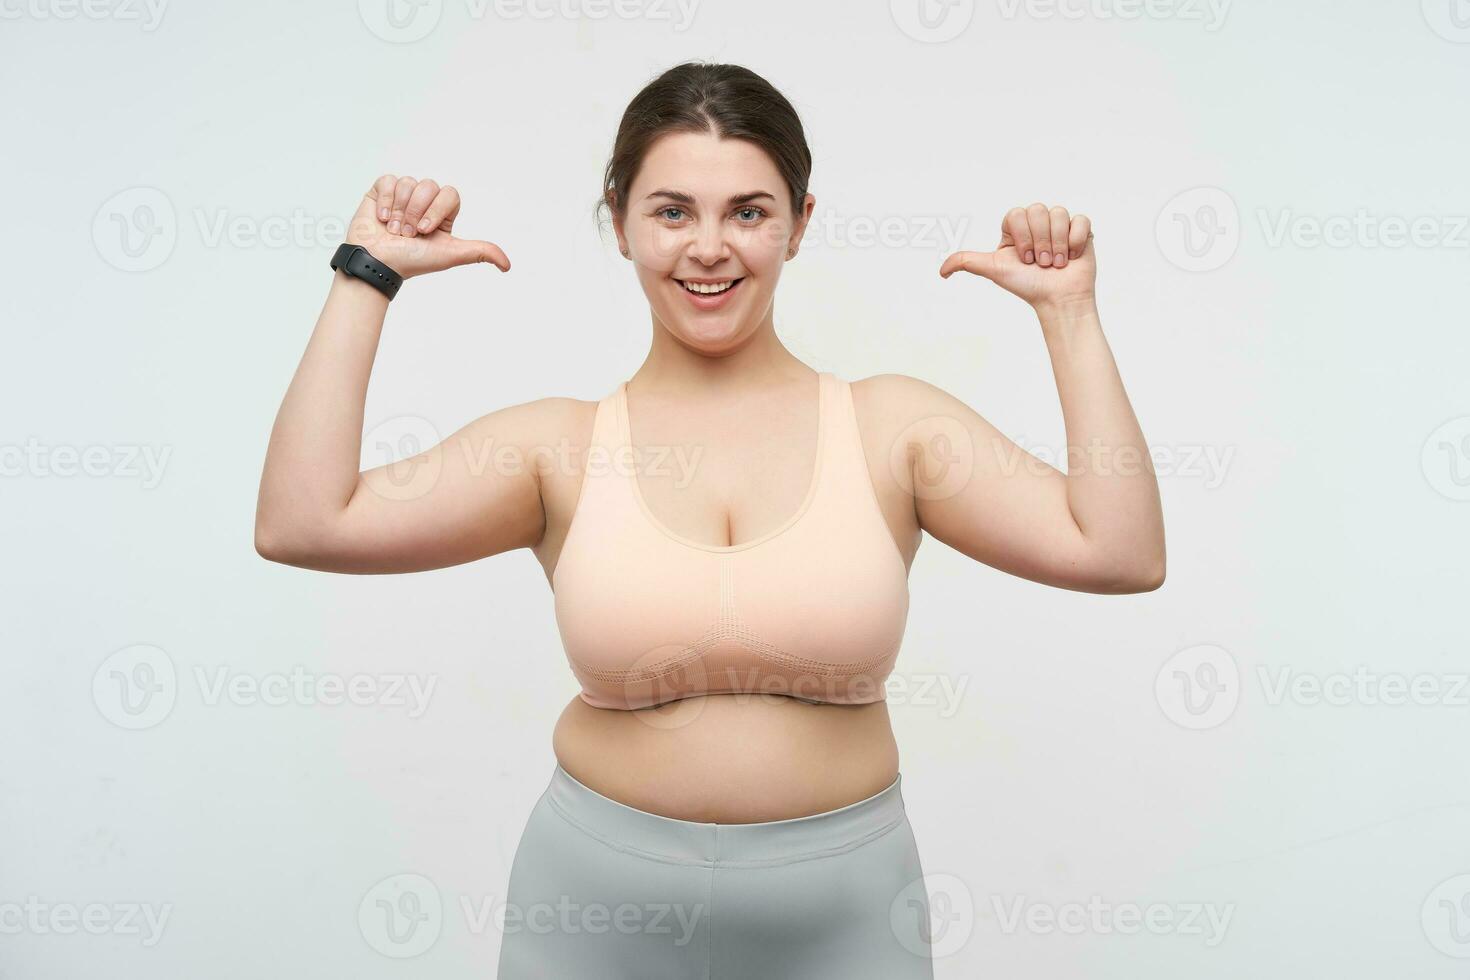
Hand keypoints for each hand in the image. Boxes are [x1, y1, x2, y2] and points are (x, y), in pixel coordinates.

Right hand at [344, 174, 510, 277]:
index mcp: (442, 214)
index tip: (425, 230)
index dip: (437, 209)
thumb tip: (507, 265)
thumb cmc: (412, 261)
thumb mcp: (450, 255)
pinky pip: (389, 180)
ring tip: (394, 229)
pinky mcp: (382, 191)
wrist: (378, 262)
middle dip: (416, 212)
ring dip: (400, 211)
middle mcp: (424, 202)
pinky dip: (385, 201)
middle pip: (428, 186)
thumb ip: (480, 252)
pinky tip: (382, 218)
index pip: (450, 194)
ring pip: (409, 183)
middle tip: (408, 234)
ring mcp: (403, 195)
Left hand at [940, 204, 1094, 313]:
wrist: (1057, 299)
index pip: (1017, 213)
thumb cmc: (1026, 285)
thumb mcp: (993, 270)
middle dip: (1040, 242)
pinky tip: (1071, 256)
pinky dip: (1075, 241)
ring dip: (1057, 244)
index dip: (1022, 238)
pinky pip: (1079, 220)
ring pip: (1059, 213)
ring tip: (1056, 263)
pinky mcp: (1080, 228)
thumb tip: (941, 272)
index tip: (1024, 259)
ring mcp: (1059, 224)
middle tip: (1040, 263)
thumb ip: (967, 262)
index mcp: (1015, 227)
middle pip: (1038, 210)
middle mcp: (1037, 222)